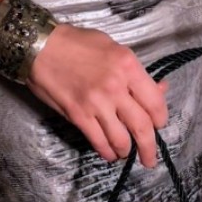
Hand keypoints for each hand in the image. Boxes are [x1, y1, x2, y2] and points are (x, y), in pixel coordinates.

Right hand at [23, 23, 169, 167]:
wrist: (40, 47)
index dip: (160, 118)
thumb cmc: (77, 43)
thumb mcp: (113, 47)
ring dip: (126, 151)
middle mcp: (116, 87)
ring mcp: (97, 103)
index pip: (154, 101)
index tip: (159, 125)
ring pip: (121, 139)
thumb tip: (159, 89)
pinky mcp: (78, 116)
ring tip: (126, 154)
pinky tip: (109, 153)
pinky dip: (107, 152)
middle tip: (150, 158)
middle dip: (149, 147)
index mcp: (128, 66)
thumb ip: (135, 72)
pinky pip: (98, 141)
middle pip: (142, 126)